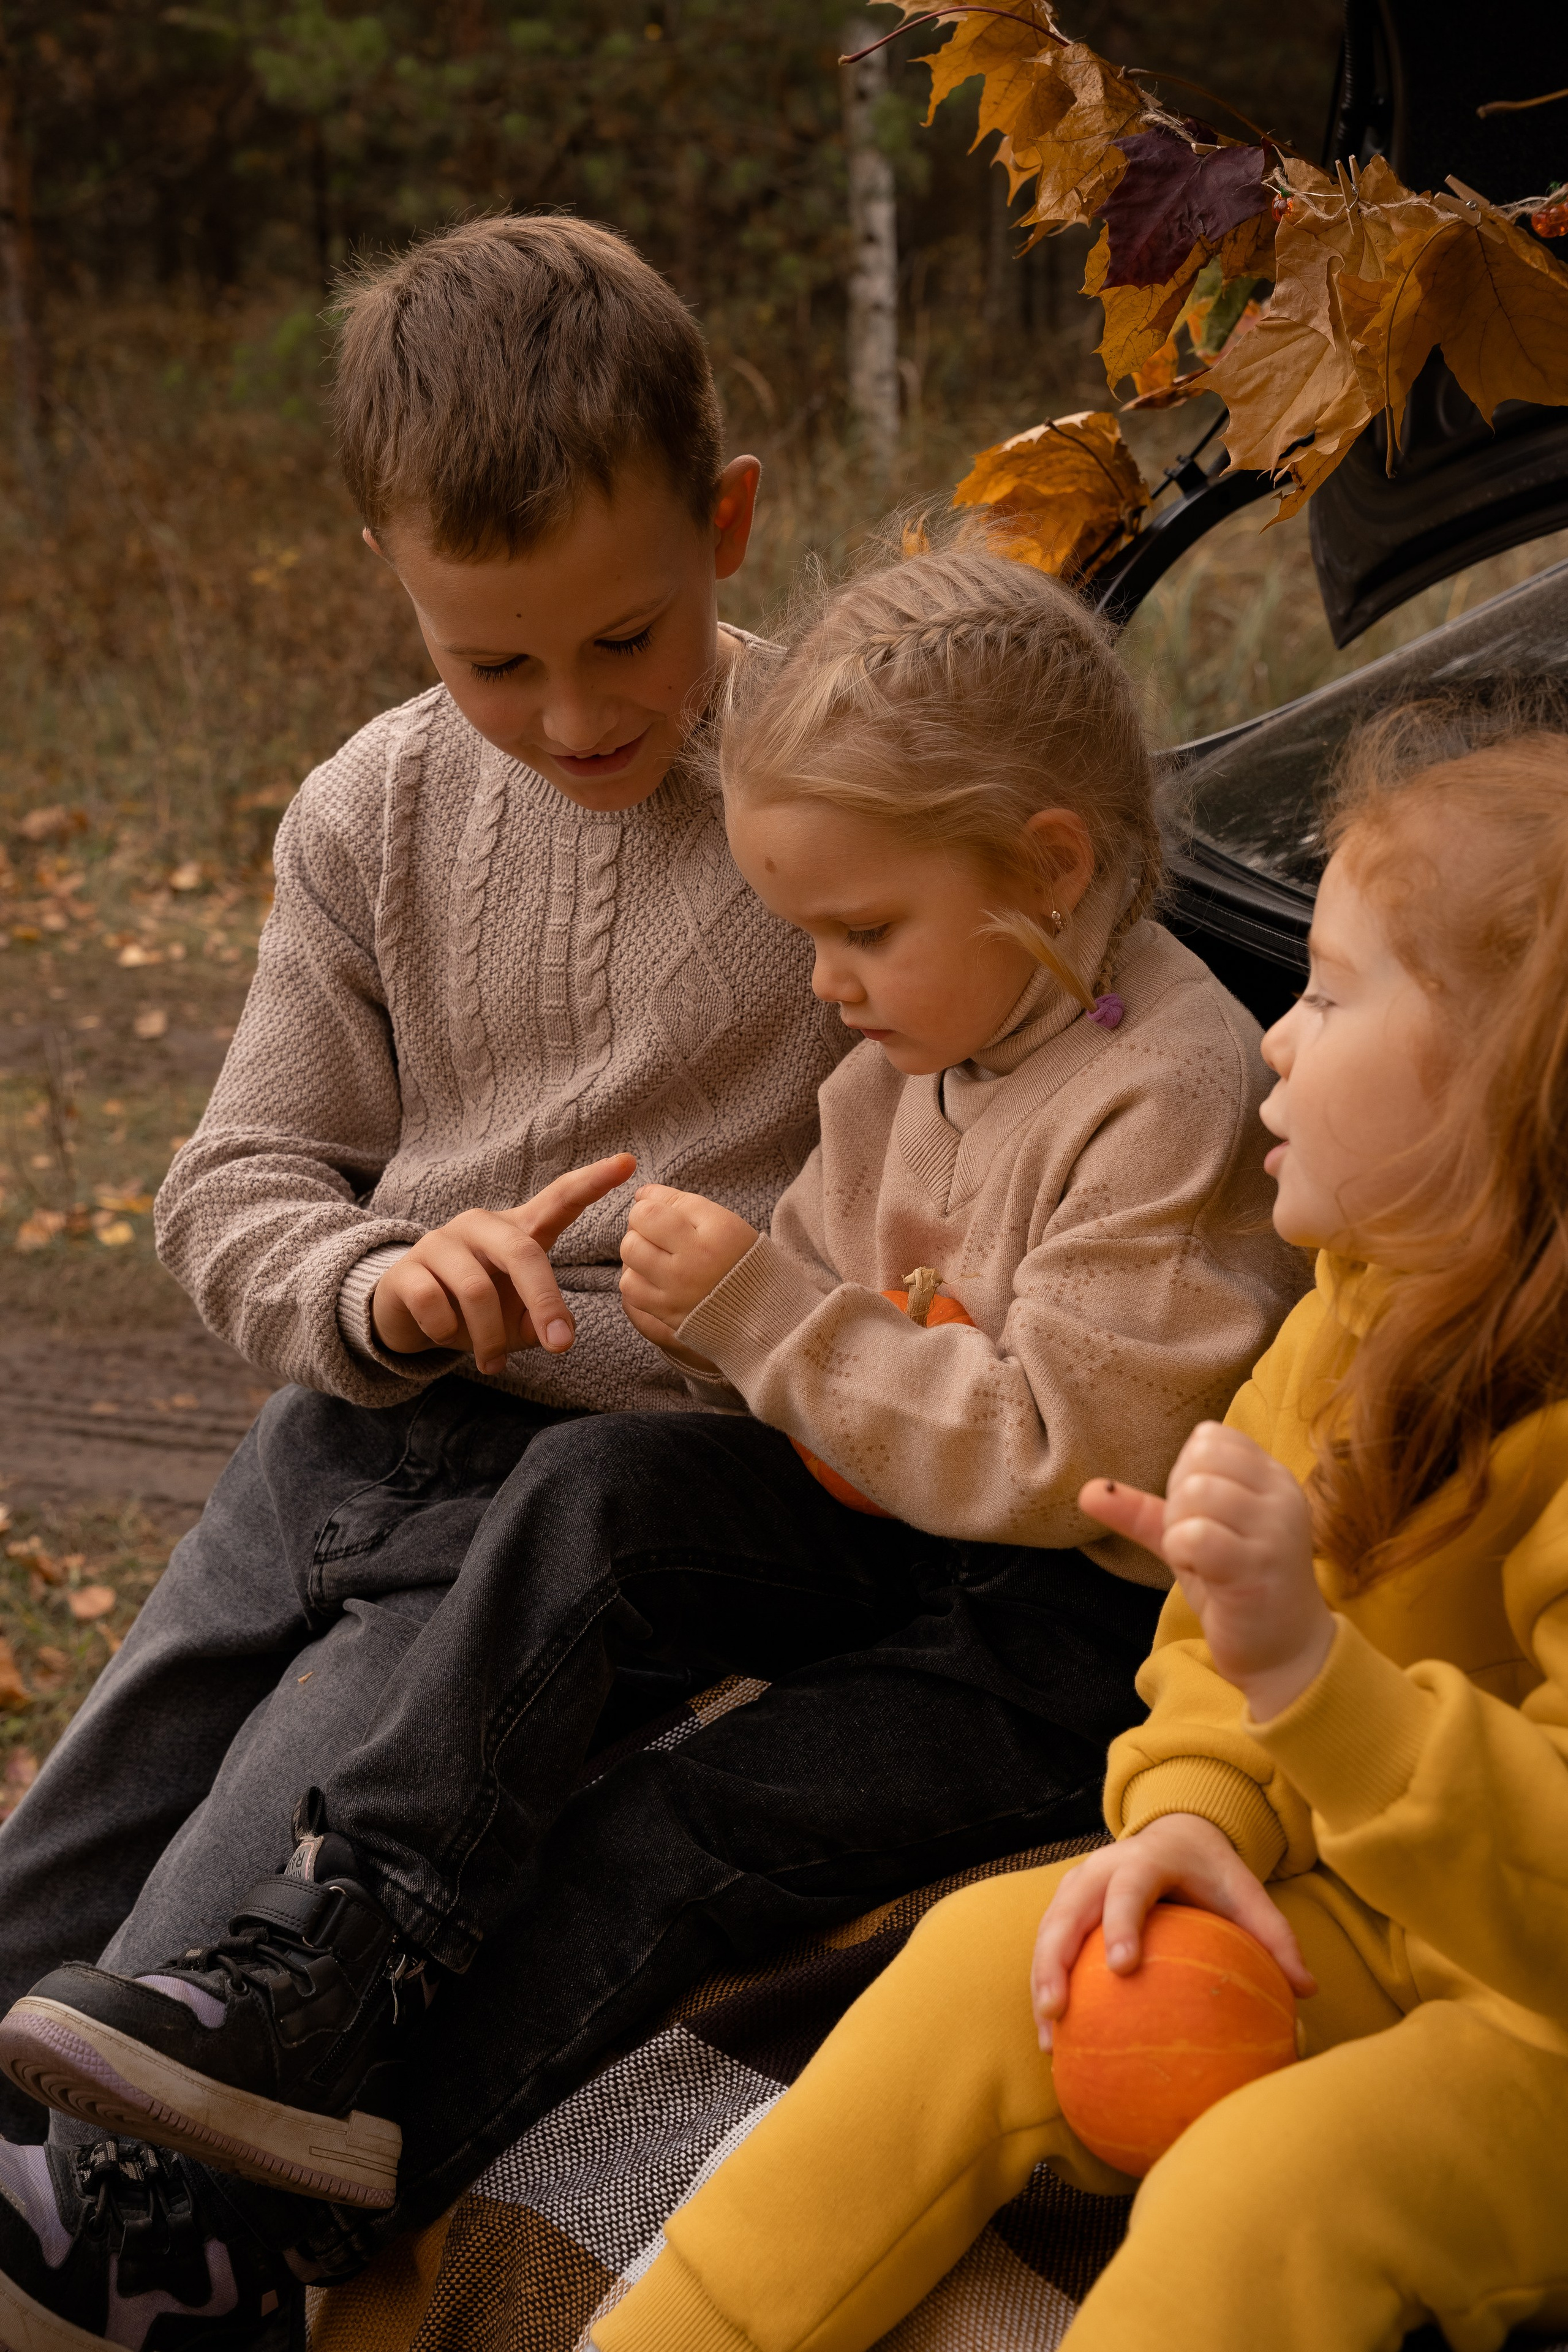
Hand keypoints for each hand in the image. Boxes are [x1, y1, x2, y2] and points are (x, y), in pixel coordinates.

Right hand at [372, 1153, 635, 1376]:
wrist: (406, 1314)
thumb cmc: (475, 1311)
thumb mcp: (517, 1318)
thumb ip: (542, 1320)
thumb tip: (557, 1335)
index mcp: (517, 1231)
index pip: (559, 1198)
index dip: (593, 1181)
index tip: (629, 1162)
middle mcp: (481, 1226)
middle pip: (524, 1253)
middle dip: (545, 1303)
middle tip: (560, 1347)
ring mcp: (441, 1242)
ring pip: (478, 1291)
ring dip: (490, 1338)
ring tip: (493, 1363)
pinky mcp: (407, 1268)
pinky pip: (435, 1304)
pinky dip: (447, 1334)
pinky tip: (446, 1338)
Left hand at [618, 1184, 757, 1344]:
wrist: (759, 1312)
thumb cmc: (741, 1260)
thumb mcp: (725, 1221)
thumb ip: (683, 1203)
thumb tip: (642, 1194)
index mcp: (716, 1231)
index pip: (653, 1208)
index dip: (647, 1202)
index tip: (655, 1205)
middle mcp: (695, 1260)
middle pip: (637, 1229)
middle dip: (640, 1223)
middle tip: (655, 1230)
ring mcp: (678, 1290)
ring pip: (630, 1256)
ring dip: (636, 1249)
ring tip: (654, 1253)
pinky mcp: (668, 1313)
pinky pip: (630, 1288)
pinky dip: (636, 1278)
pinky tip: (653, 1275)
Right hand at [1030, 1814, 1315, 2048]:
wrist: (1174, 1834)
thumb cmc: (1213, 1873)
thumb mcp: (1247, 1894)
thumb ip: (1275, 1937)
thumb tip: (1308, 1991)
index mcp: (1147, 1858)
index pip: (1128, 1888)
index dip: (1121, 1924)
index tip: (1122, 1968)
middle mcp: (1102, 1868)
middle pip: (1067, 1910)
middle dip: (1056, 1959)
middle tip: (1059, 2010)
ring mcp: (1077, 1885)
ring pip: (1048, 1930)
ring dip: (1042, 1981)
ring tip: (1047, 2038)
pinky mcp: (1066, 1906)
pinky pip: (1048, 1945)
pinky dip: (1045, 1986)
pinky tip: (1052, 2038)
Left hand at [1081, 1421, 1333, 1721]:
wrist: (1284, 1654)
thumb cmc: (1236, 1586)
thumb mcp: (1191, 1537)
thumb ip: (1144, 1511)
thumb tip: (1086, 1490)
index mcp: (1271, 1477)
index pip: (1211, 1436)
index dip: (1186, 1473)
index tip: (1202, 1517)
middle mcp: (1281, 1495)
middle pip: (1200, 1460)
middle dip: (1180, 1502)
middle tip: (1200, 1543)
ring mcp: (1275, 1530)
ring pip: (1196, 1493)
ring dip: (1180, 1531)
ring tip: (1203, 1560)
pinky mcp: (1258, 1567)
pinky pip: (1194, 1535)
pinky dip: (1181, 1553)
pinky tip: (1202, 1573)